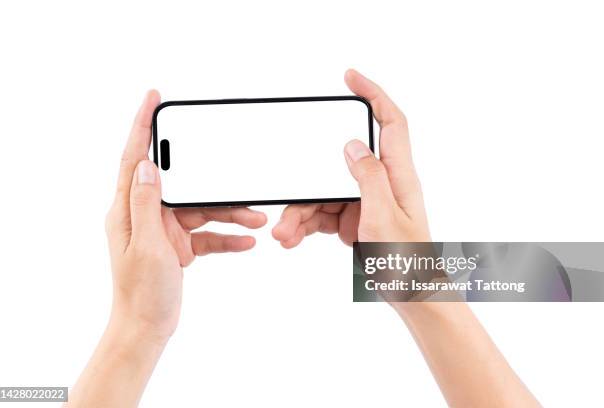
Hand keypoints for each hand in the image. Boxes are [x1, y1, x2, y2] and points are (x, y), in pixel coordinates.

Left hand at [105, 90, 266, 341]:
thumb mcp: (147, 247)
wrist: (147, 328)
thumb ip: (148, 204)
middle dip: (215, 184)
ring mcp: (165, 229)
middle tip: (238, 181)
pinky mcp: (179, 244)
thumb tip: (148, 165)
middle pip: (184, 185)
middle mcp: (147, 215)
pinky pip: (207, 233)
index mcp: (130, 210)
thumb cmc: (140, 294)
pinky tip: (246, 241)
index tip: (153, 98)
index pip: (135, 158)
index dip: (142, 125)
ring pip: (202, 209)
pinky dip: (225, 236)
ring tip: (256, 220)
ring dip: (229, 214)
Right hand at [272, 69, 429, 246]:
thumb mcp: (385, 218)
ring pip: (322, 192)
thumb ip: (369, 178)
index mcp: (397, 176)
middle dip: (306, 180)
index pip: (390, 122)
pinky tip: (292, 238)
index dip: (373, 94)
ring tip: (284, 235)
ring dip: (300, 212)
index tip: (350, 78)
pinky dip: (304, 224)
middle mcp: (380, 183)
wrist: (409, 295)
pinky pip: (322, 213)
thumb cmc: (407, 261)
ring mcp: (364, 202)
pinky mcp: (352, 218)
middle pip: (336, 164)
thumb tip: (352, 144)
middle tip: (288, 199)